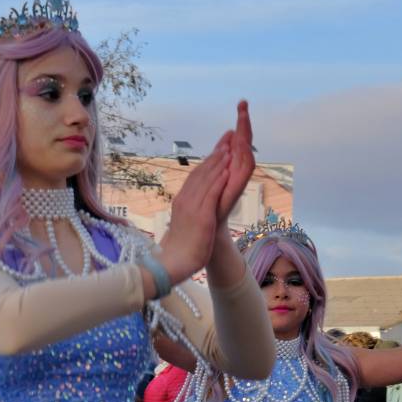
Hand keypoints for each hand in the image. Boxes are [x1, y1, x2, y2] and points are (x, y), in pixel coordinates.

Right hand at [158, 139, 229, 282]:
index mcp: (182, 200)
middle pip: (201, 172)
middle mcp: (185, 199)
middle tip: (228, 139)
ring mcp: (192, 207)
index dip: (209, 159)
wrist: (172, 262)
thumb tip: (197, 205)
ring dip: (218, 163)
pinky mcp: (200, 216)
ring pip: (206, 180)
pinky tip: (227, 170)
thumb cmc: (181, 246)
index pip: (196, 175)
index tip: (220, 147)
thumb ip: (191, 209)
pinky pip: (210, 194)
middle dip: (216, 155)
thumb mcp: (186, 222)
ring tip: (229, 148)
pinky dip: (218, 180)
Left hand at [215, 101, 255, 226]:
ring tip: (244, 117)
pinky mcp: (232, 194)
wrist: (198, 238)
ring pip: (244, 156)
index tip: (241, 105)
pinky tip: (240, 144)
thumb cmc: (204, 213)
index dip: (241, 126)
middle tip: (243, 104)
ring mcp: (235, 185)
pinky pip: (241, 173)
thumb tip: (221, 147)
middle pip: (244, 146)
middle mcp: (234, 176)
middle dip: (244, 125)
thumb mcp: (206, 184)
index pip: (238, 144)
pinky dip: (241, 159)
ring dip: (243, 137)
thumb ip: (213, 166)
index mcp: (229, 172)